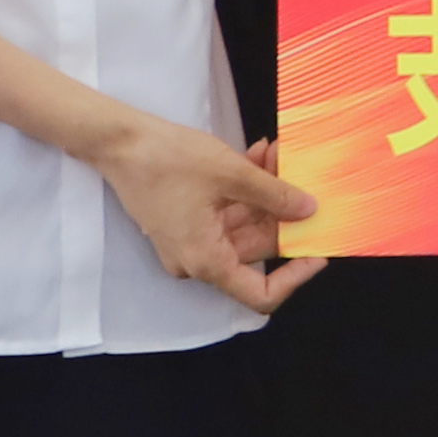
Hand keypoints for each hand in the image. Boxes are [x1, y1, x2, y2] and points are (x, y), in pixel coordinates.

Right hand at [86, 109, 324, 313]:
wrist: (119, 142)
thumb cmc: (167, 160)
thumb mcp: (231, 174)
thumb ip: (274, 195)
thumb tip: (308, 211)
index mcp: (207, 261)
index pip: (260, 294)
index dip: (294, 278)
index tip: (318, 251)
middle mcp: (197, 259)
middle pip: (255, 250)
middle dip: (282, 213)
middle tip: (301, 178)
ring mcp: (191, 240)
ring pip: (243, 225)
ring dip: (265, 193)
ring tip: (278, 156)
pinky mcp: (186, 220)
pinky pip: (226, 212)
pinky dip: (244, 189)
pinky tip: (258, 157)